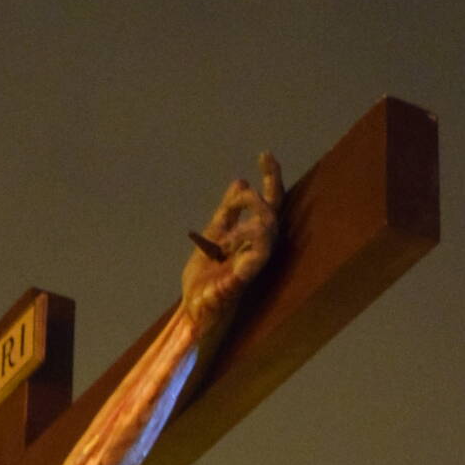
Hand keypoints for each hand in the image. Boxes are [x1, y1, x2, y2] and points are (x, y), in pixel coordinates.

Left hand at [181, 152, 282, 330]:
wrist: (191, 310)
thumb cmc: (204, 279)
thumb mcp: (212, 236)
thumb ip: (226, 213)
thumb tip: (241, 181)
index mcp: (250, 238)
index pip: (268, 205)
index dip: (270, 179)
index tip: (264, 154)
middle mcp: (257, 249)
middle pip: (272, 214)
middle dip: (266, 189)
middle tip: (252, 174)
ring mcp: (252, 265)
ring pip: (267, 231)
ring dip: (249, 217)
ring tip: (229, 226)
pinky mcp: (242, 281)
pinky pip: (255, 258)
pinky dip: (243, 244)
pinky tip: (226, 242)